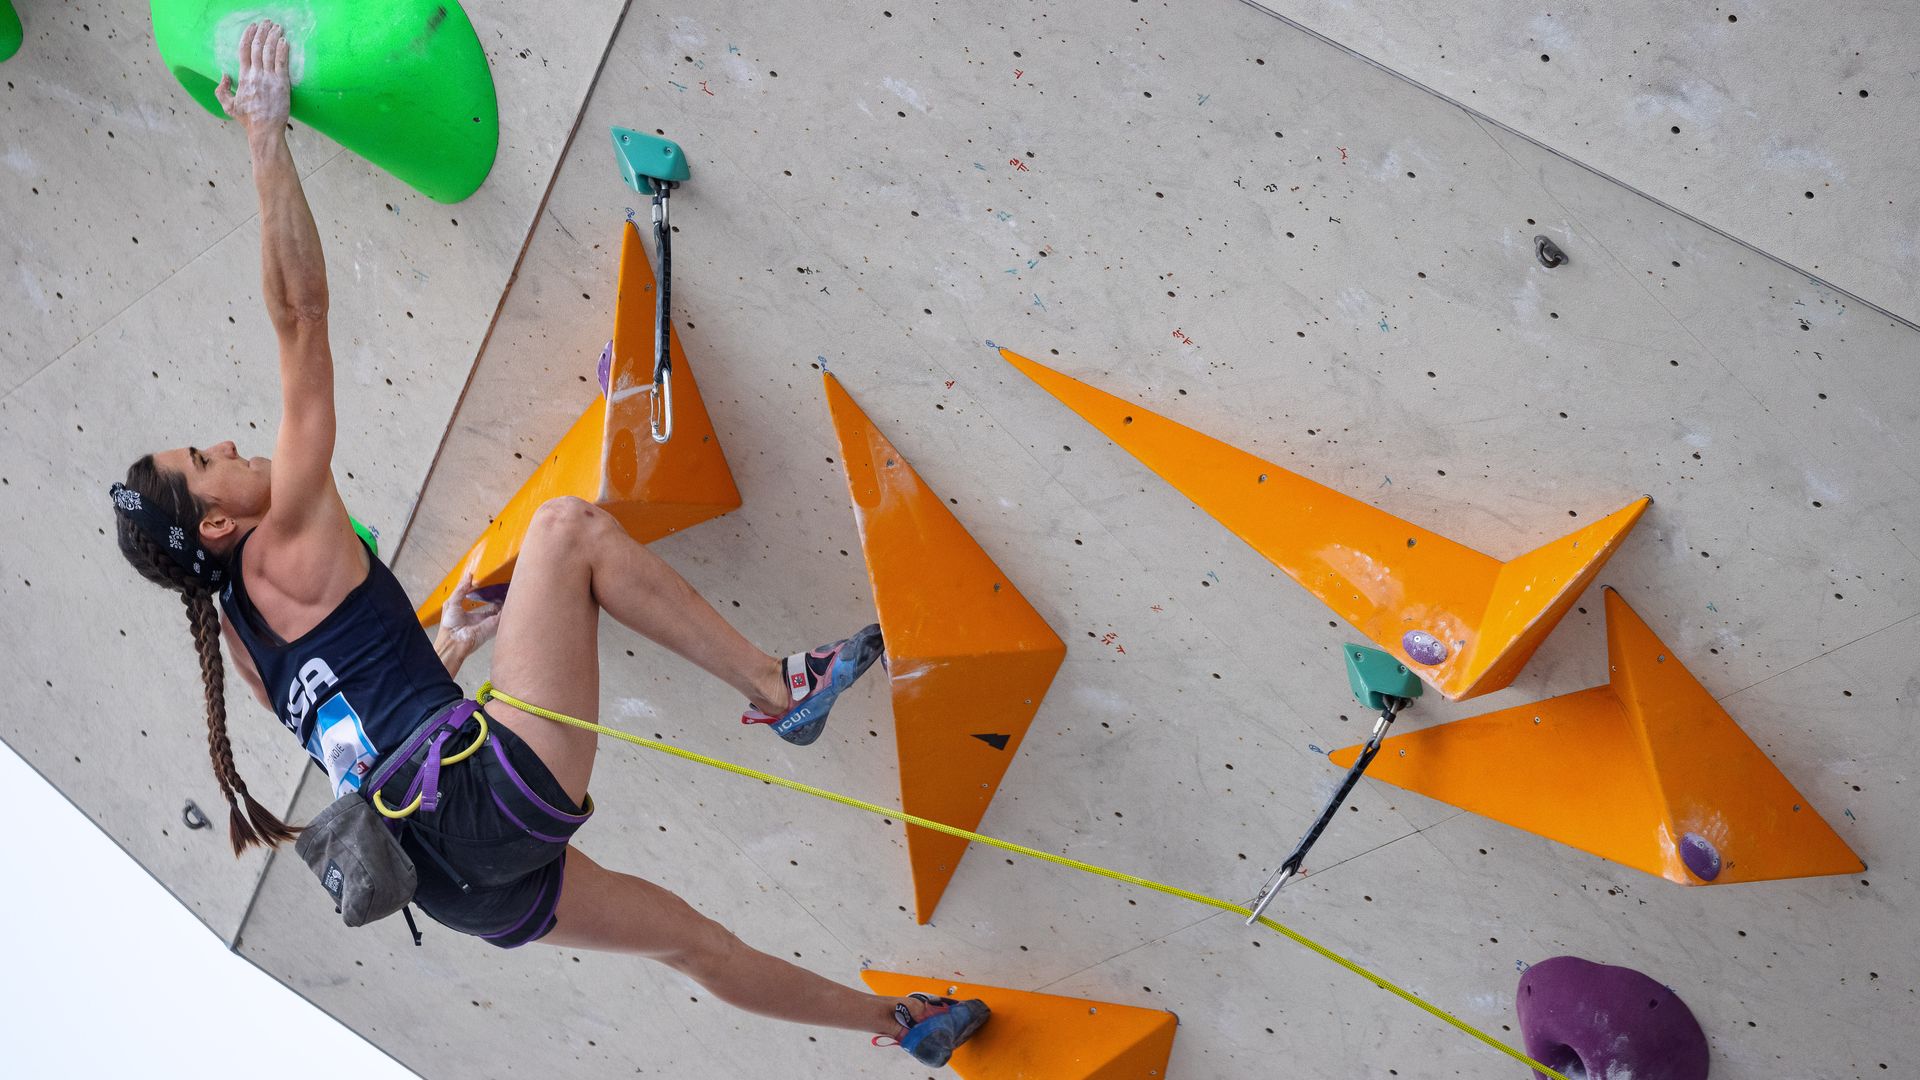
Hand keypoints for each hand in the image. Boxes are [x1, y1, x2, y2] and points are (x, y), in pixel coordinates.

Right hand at [214, 21, 290, 139]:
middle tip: (267, 22)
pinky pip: (282, 63)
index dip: (248, 36)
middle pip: (258, 47)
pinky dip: (282, 50)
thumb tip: (225, 74)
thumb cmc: (248, 119)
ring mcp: (270, 78)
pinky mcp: (282, 84)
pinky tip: (284, 41)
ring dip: (273, 37)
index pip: (244, 51)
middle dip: (262, 32)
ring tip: (277, 26)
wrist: (265, 130)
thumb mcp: (228, 105)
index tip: (252, 26)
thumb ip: (222, 89)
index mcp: (243, 77)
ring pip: (270, 52)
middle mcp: (256, 75)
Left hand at [438, 571, 501, 653]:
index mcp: (472, 614)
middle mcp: (482, 618)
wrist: (454, 639)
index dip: (485, 591)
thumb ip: (461, 589)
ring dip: (505, 599)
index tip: (489, 581)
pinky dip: (508, 605)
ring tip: (507, 586)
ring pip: (502, 608)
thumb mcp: (452, 602)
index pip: (482, 601)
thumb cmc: (450, 627)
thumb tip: (468, 576)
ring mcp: (490, 621)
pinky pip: (504, 613)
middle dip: (499, 594)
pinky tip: (509, 594)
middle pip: (495, 604)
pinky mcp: (495, 623)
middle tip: (502, 582)